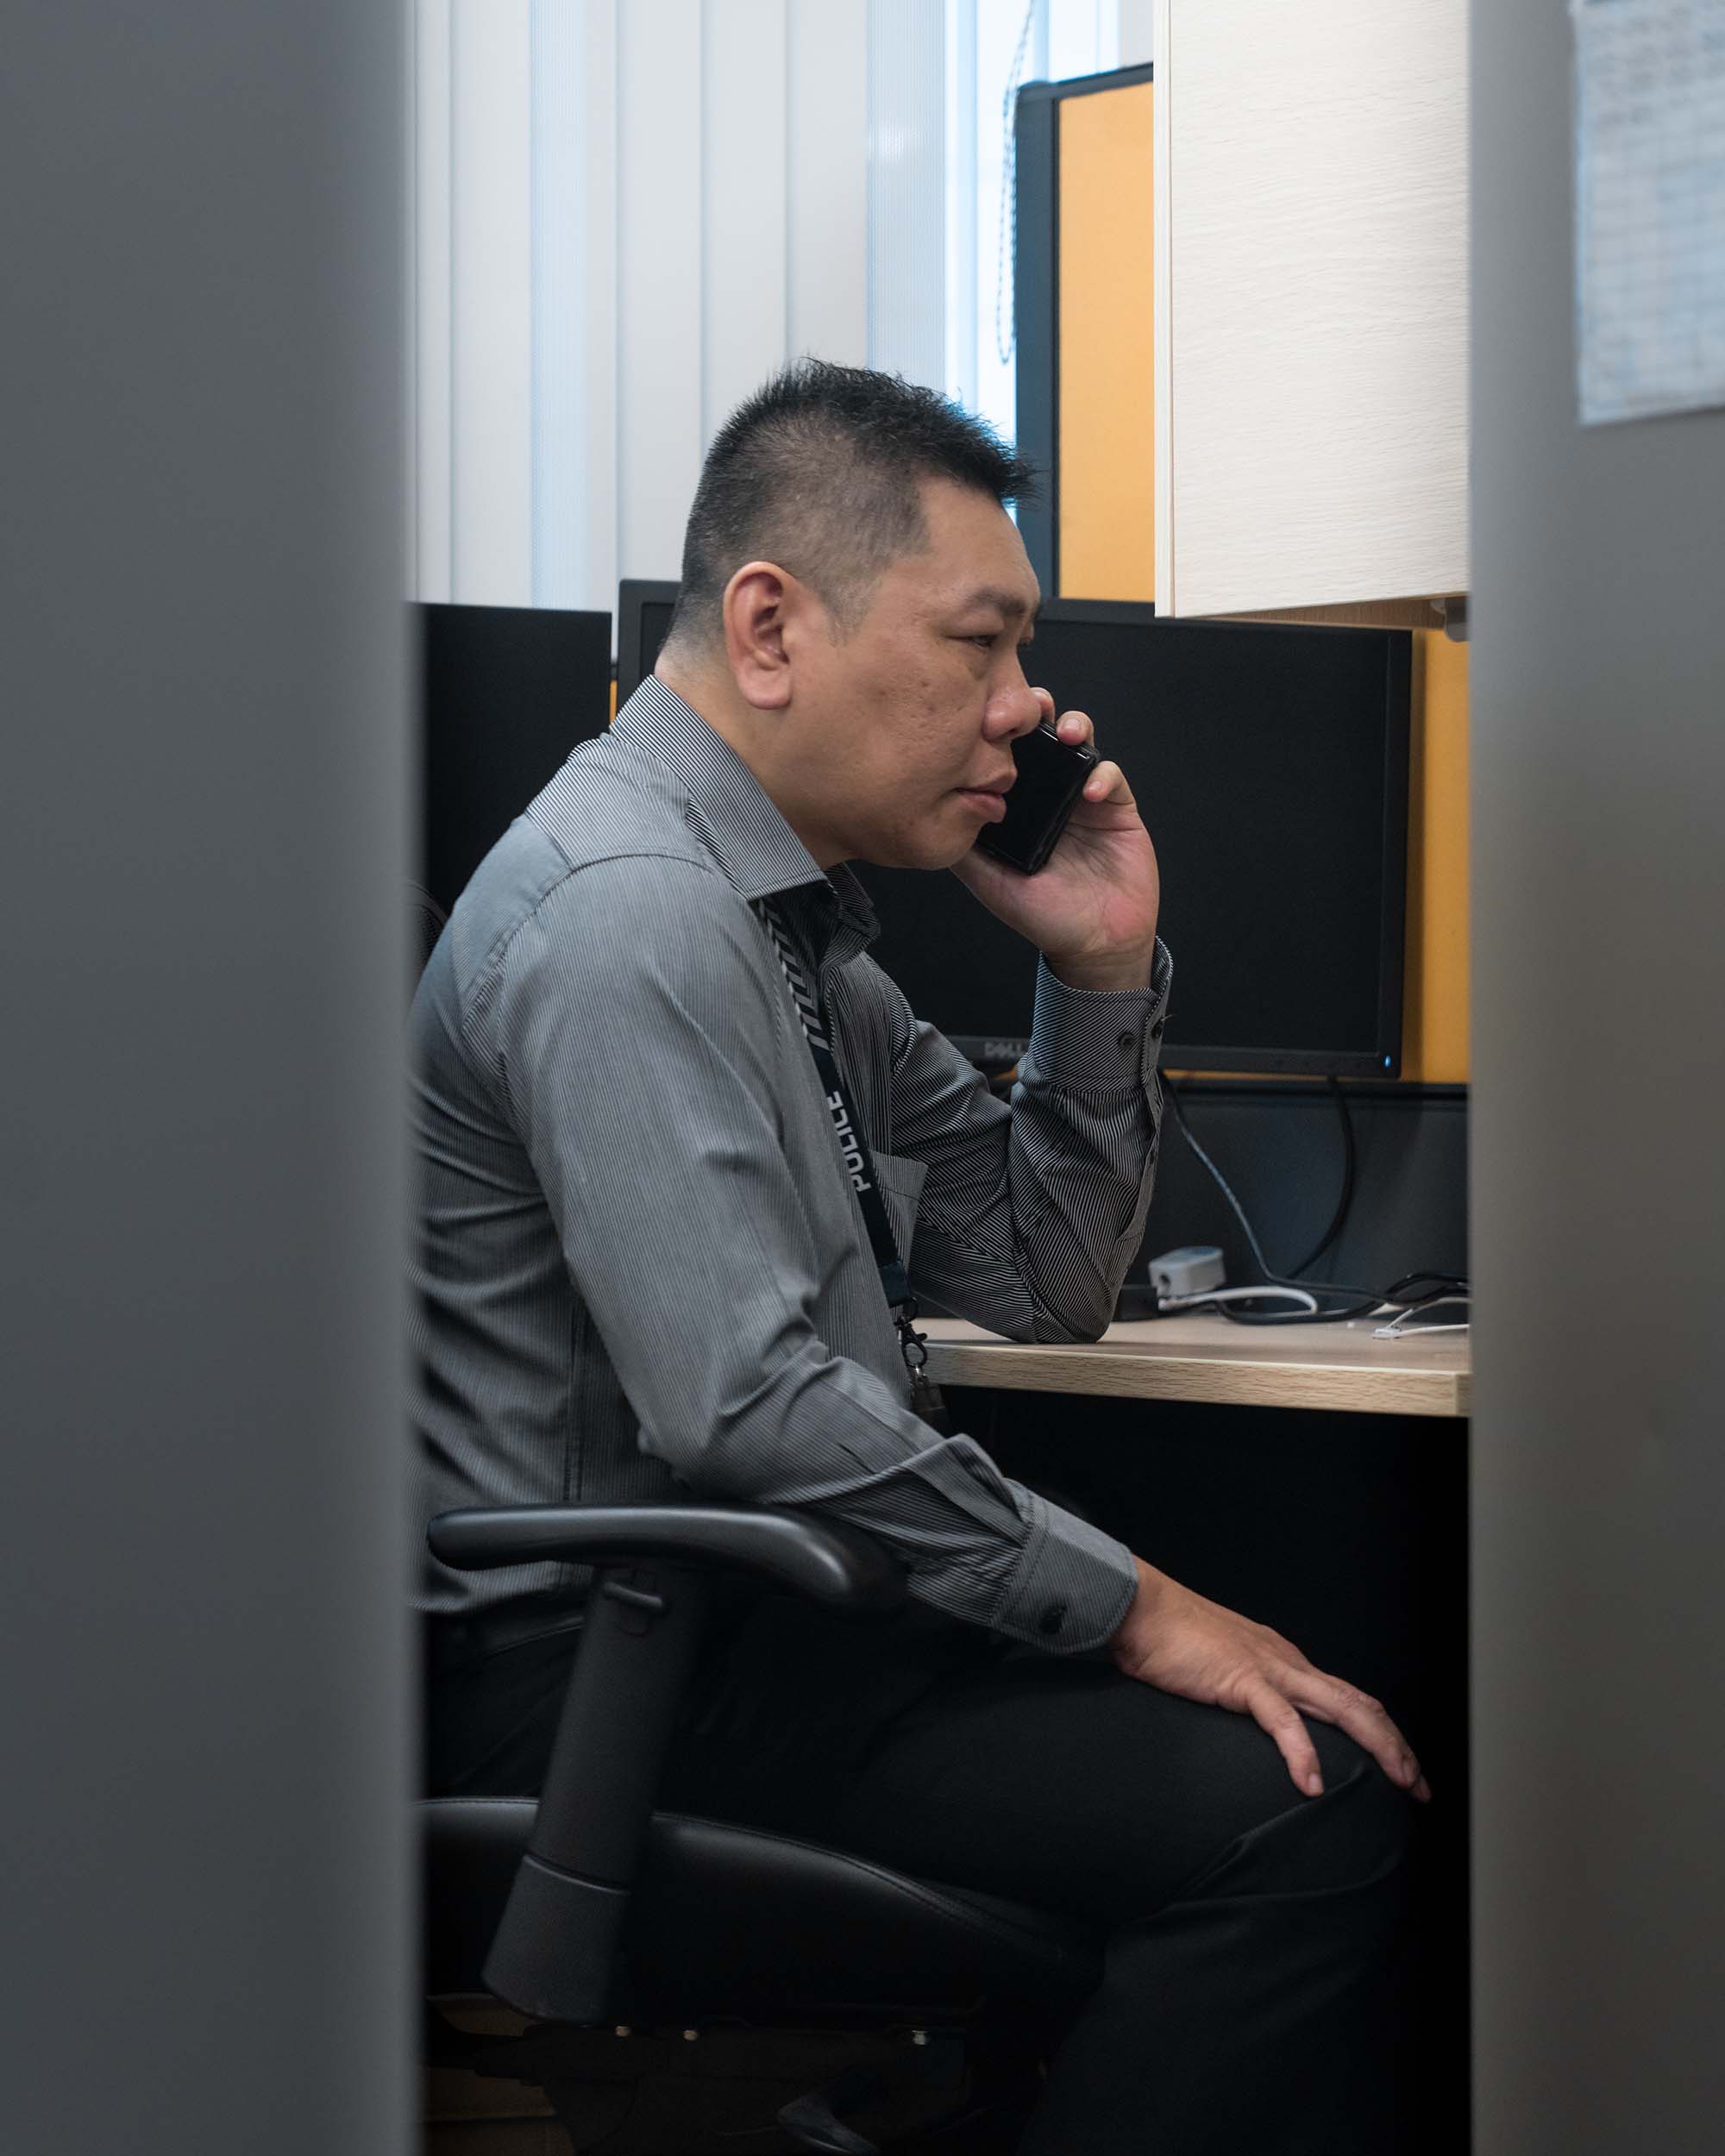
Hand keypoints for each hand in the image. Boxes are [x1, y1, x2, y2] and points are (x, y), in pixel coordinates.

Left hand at [952, 689, 1160, 991]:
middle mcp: (1046, 793)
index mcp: (1015, 804)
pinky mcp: (1117, 807)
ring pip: (1078, 742)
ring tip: (1064, 732)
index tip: (983, 716)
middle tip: (1028, 704)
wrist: (1095, 944)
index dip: (994, 727)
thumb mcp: (988, 879)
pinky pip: (1110, 775)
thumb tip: (928, 807)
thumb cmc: (1040, 915)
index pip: (1003, 751)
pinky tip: (1089, 791)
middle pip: (1040, 734)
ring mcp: (1082, 796)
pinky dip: (1101, 774)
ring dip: (1073, 727)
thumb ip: (963, 842)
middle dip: (1034, 709)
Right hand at [1111, 1558, 1431, 1801]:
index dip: (1381, 1733)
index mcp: (1284, 1661)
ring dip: (1378, 1746)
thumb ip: (1245, 1695)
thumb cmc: (1169, 1640)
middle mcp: (1288, 1662)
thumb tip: (1258, 1727)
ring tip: (1399, 1780)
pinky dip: (1302, 1754)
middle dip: (1397, 1746)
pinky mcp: (1241, 1679)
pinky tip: (1313, 1783)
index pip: (1349, 1698)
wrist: (1141, 1608)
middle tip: (1419, 1787)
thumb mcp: (1221, 1671)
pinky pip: (1282, 1720)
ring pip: (1342, 1707)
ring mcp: (1269, 1668)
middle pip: (1360, 1704)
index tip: (1399, 1768)